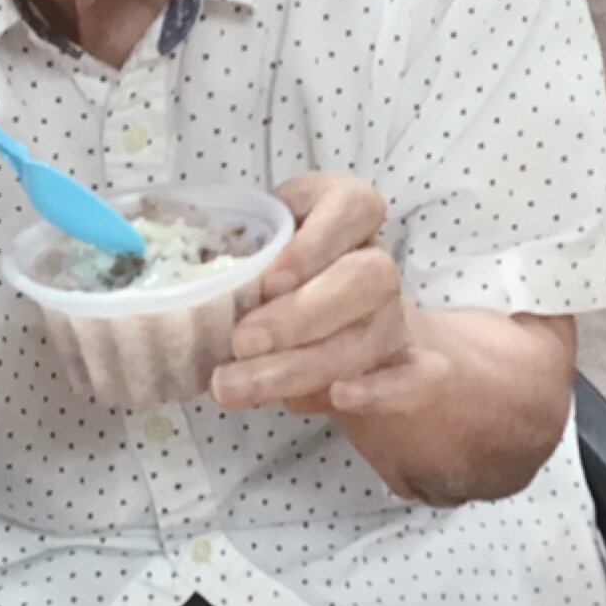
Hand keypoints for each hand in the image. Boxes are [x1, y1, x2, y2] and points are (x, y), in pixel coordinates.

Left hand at [210, 174, 447, 418]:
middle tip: (242, 341)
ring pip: (368, 337)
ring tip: (235, 387)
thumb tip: (189, 288)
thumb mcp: (254, 253)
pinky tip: (340, 398)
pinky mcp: (408, 368)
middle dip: (300, 315)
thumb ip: (237, 258)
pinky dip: (382, 390)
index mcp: (344, 215)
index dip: (315, 242)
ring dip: (301, 367)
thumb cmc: (280, 282)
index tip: (270, 280)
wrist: (340, 334)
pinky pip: (416, 377)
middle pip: (364, 278)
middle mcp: (375, 264)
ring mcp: (394, 318)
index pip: (354, 207)